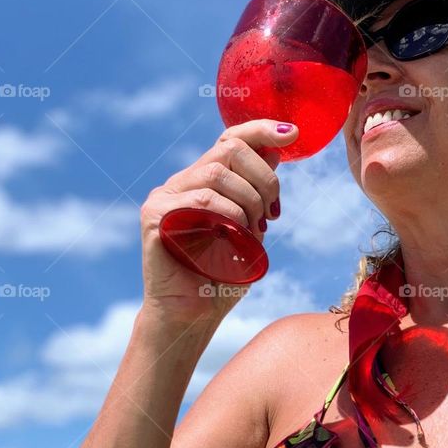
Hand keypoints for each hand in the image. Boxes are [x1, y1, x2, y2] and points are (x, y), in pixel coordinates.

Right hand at [139, 119, 298, 324]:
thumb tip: (275, 152)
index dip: (261, 129)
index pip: (230, 139)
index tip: (292, 134)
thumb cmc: (220, 279)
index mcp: (202, 181)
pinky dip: (228, 219)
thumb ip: (256, 193)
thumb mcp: (249, 231)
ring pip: (217, 175)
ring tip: (253, 233)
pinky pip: (201, 202)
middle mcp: (181, 183)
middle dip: (264, 179)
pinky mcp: (155, 218)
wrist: (191, 318)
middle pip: (229, 150)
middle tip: (272, 214)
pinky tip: (234, 239)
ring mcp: (164, 198)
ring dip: (248, 202)